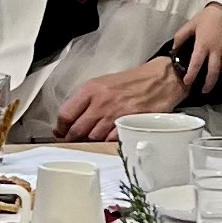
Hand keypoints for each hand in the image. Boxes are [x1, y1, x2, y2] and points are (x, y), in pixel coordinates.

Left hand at [54, 56, 182, 138]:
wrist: (160, 79)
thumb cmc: (134, 82)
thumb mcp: (104, 83)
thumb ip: (86, 99)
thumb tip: (71, 119)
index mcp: (91, 89)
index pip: (65, 113)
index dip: (60, 127)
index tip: (60, 132)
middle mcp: (100, 102)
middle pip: (76, 129)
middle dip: (72, 138)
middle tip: (73, 140)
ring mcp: (114, 115)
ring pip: (92, 138)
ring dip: (90, 141)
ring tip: (93, 139)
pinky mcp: (128, 125)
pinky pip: (109, 141)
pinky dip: (106, 142)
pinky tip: (108, 138)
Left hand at [178, 0, 221, 89]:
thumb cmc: (208, 16)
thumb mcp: (191, 24)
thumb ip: (181, 36)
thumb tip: (174, 48)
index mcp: (203, 45)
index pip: (195, 65)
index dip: (191, 76)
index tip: (187, 82)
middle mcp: (216, 50)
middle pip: (213, 73)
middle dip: (208, 84)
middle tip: (205, 90)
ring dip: (218, 69)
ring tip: (215, 66)